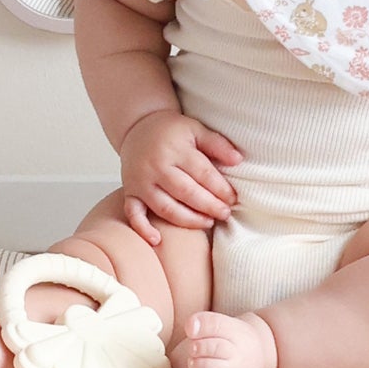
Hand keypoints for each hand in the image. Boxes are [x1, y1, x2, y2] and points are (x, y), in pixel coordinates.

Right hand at [117, 109, 240, 230]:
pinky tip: (157, 240)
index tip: (233, 198)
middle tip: (225, 214)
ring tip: (208, 222)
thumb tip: (238, 160)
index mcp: (175, 149)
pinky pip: (133, 213)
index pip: (202, 173)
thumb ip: (217, 143)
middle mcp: (156, 167)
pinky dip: (142, 228)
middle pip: (186, 192)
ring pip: (165, 207)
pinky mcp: (130, 192)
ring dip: (188, 219)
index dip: (220, 188)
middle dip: (209, 206)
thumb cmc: (171, 132)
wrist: (137, 127)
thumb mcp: (196, 129)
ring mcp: (141, 182)